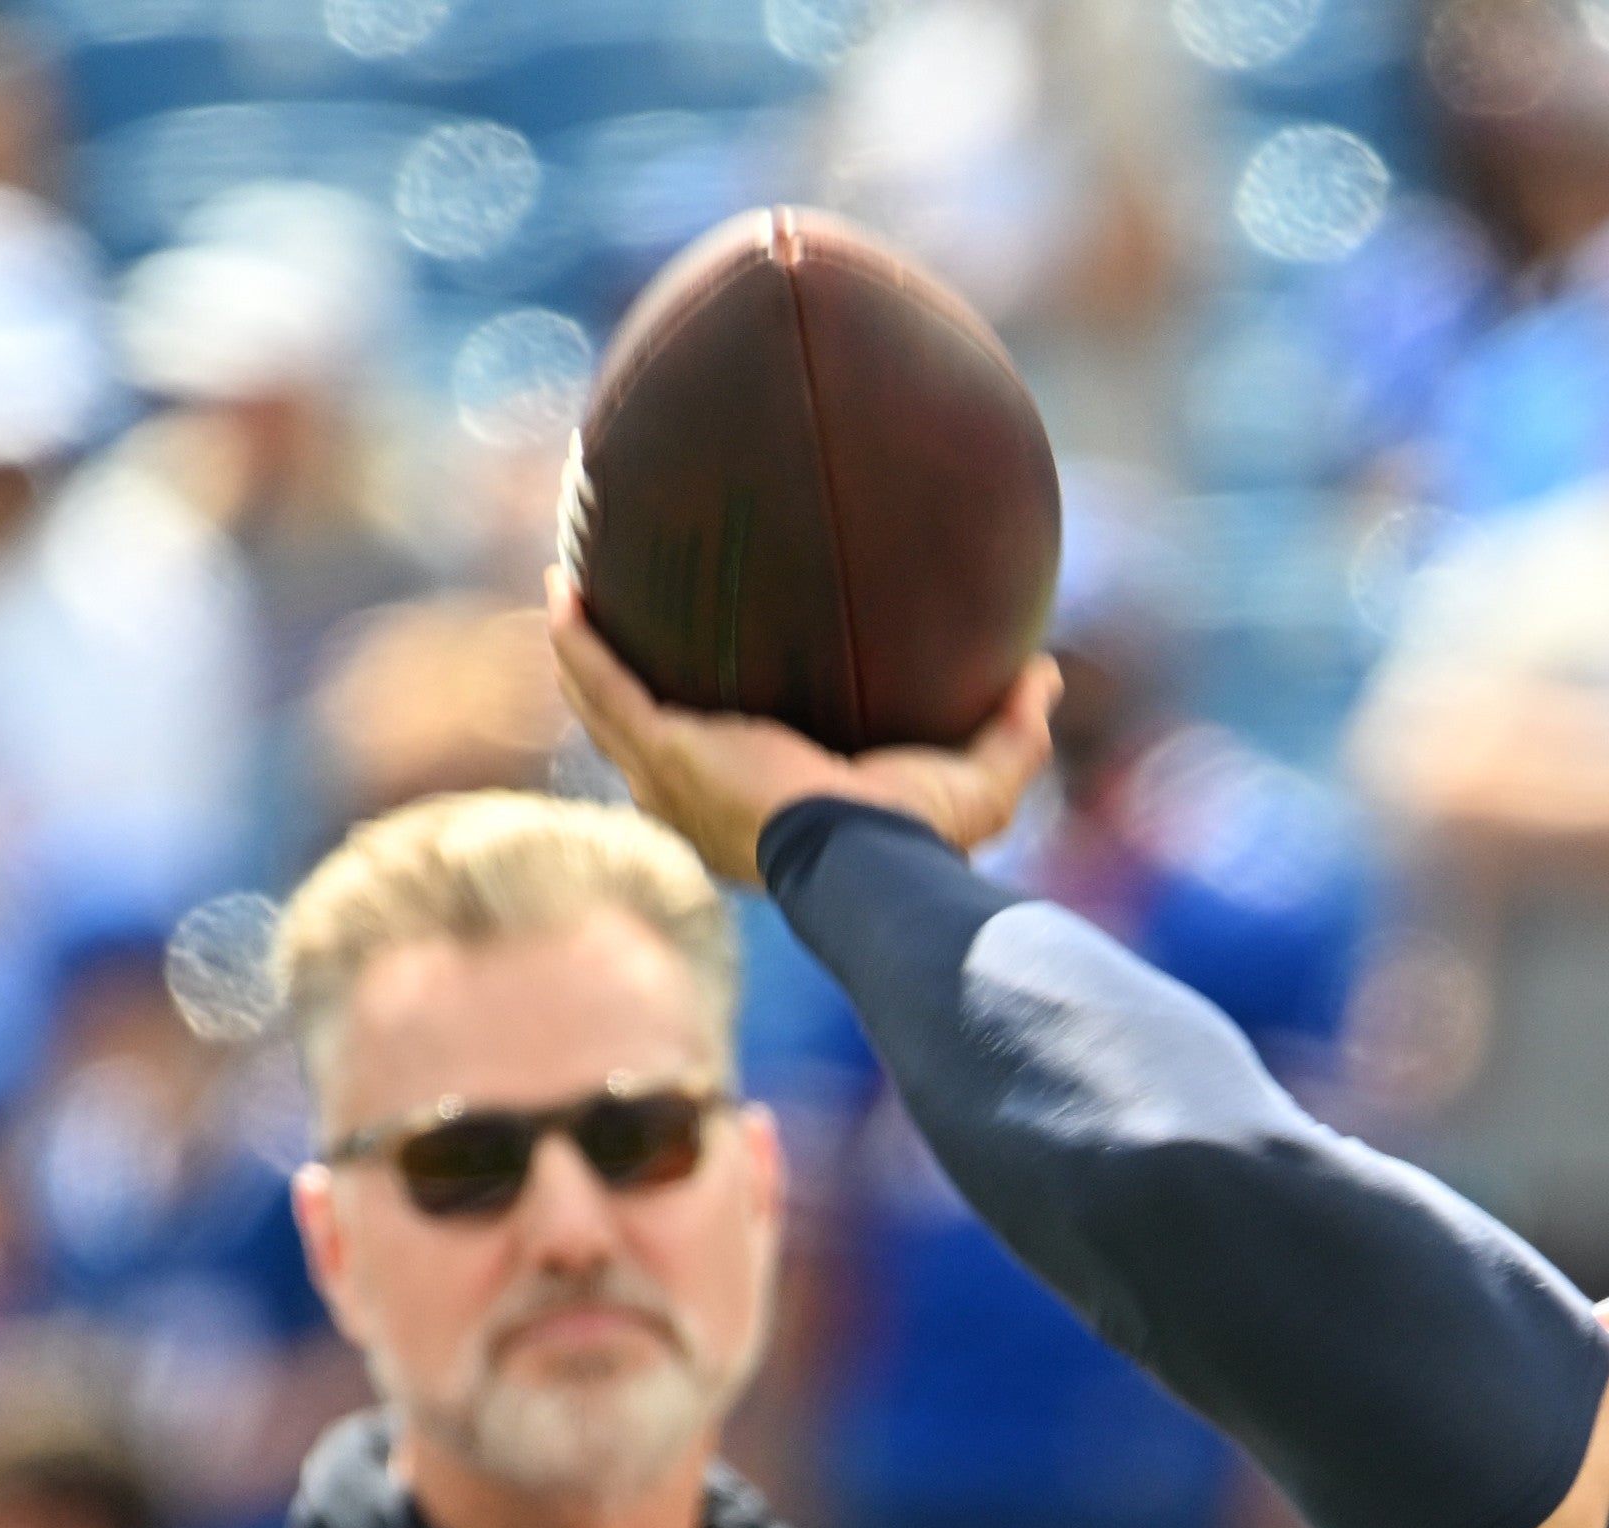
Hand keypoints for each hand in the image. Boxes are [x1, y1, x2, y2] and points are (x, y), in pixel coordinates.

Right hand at [547, 585, 1059, 883]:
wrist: (866, 858)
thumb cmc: (918, 838)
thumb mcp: (979, 779)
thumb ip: (1013, 728)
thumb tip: (1045, 674)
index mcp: (760, 811)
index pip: (719, 765)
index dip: (700, 723)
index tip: (702, 675)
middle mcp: (701, 800)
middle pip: (641, 735)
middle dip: (618, 681)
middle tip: (611, 621)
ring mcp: (672, 777)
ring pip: (604, 708)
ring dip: (580, 652)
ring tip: (566, 591)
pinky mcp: (663, 750)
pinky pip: (605, 686)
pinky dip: (579, 640)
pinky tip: (563, 588)